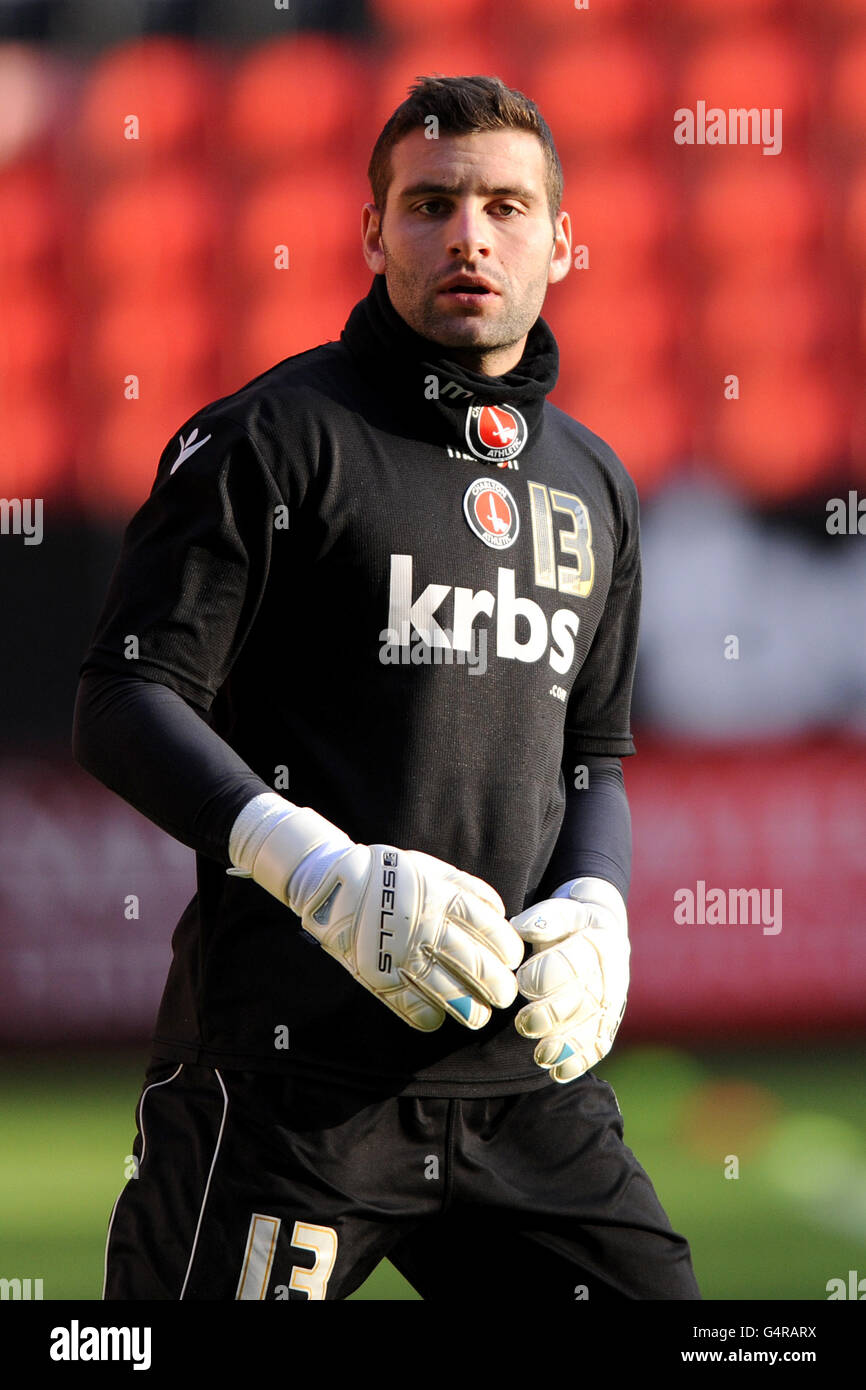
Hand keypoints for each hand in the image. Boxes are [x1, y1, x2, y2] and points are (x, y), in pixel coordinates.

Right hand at [228, 794, 522, 1031]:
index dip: (507, 949)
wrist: (335, 880)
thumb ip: (467, 888)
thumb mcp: (432, 868)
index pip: (489, 929)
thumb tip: (500, 913)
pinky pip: (409, 1004)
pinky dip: (427, 1016)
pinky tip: (438, 1019)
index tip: (512, 960)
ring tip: (479, 1017)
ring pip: (446, 989)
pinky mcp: (378, 974)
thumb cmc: (392, 875)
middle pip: (474, 963)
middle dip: (497, 985)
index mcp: (442, 897)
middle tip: (505, 996)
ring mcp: (401, 952)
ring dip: (468, 1008)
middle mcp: (426, 926)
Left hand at [511, 877, 628, 1081]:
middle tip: (523, 1023)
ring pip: (593, 1029)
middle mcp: (612, 976)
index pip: (574, 963)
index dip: (546, 976)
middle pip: (584, 1002)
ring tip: (540, 1056)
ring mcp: (613, 1003)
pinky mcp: (609, 1024)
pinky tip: (558, 1072)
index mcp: (600, 943)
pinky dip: (579, 1062)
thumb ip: (544, 920)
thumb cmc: (570, 923)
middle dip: (552, 1016)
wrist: (602, 931)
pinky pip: (599, 1046)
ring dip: (566, 1046)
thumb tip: (521, 928)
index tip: (522, 983)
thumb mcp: (560, 911)